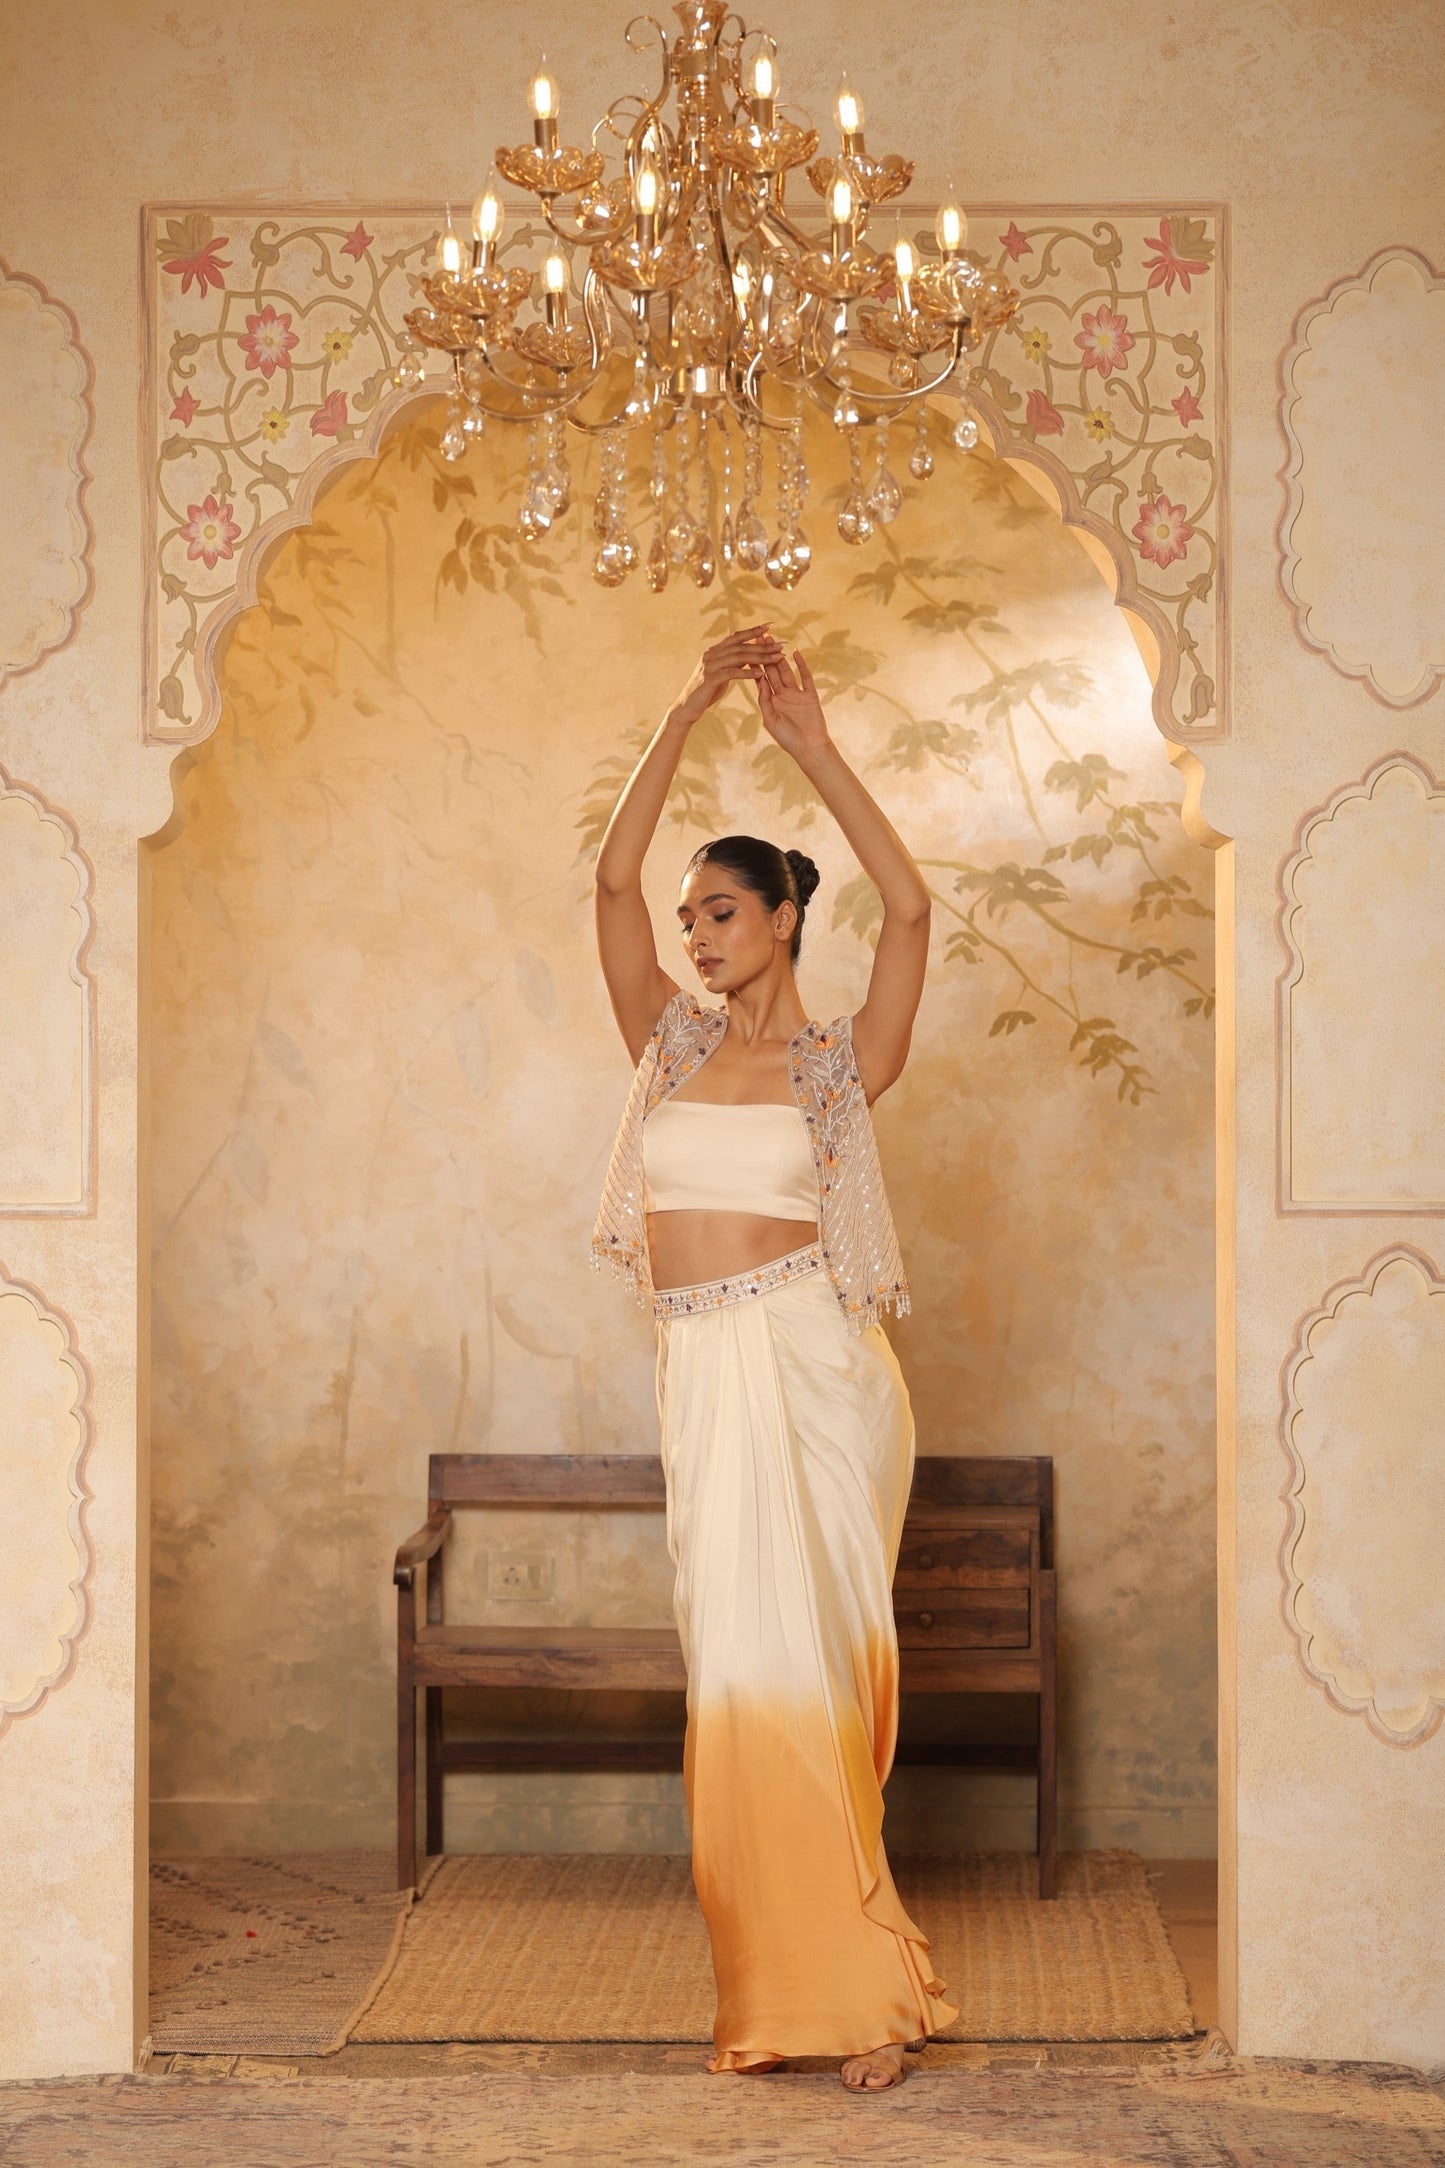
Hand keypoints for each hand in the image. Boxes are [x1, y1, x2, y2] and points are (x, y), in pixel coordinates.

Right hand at [669, 624, 782, 728]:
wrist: (686, 707)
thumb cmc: (706, 692)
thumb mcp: (721, 674)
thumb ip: (733, 664)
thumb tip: (749, 657)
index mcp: (715, 651)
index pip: (737, 636)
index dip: (754, 630)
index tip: (771, 625)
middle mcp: (711, 654)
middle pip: (741, 645)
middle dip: (764, 644)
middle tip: (782, 644)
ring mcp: (710, 665)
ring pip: (739, 657)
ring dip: (760, 657)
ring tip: (777, 658)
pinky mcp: (709, 679)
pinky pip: (732, 673)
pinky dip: (747, 672)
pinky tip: (761, 673)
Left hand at [755, 648, 830, 762]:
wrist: (809, 749)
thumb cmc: (788, 739)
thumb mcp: (771, 721)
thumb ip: (764, 701)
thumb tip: (759, 680)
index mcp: (772, 701)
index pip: (761, 679)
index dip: (753, 665)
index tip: (745, 651)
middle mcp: (783, 694)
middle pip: (772, 670)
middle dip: (764, 654)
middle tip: (757, 637)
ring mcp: (797, 693)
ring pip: (786, 670)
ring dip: (779, 655)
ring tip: (772, 640)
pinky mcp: (810, 694)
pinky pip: (805, 677)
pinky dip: (801, 664)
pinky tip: (795, 652)